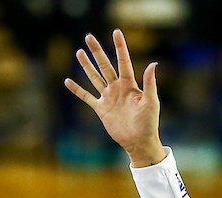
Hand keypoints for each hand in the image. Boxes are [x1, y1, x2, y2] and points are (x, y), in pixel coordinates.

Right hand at [64, 30, 163, 167]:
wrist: (138, 141)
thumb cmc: (149, 122)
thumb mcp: (151, 102)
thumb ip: (150, 83)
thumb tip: (153, 63)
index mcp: (130, 84)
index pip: (123, 61)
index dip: (120, 47)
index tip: (116, 32)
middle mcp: (117, 88)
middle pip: (105, 66)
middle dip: (97, 51)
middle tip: (88, 36)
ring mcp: (108, 97)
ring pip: (95, 77)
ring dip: (87, 65)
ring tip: (79, 52)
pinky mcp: (101, 109)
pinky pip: (87, 97)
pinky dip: (77, 90)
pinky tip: (68, 81)